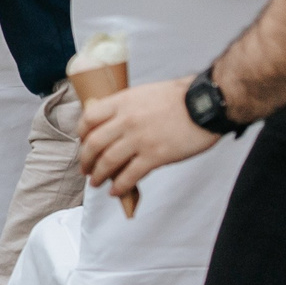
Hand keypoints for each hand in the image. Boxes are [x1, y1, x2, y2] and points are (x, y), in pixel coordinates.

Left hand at [78, 77, 219, 197]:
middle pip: (93, 144)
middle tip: (85, 168)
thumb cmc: (179, 97)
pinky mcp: (155, 156)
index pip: (88, 118)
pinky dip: (119, 186)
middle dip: (85, 160)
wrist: (205, 104)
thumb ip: (126, 107)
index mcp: (121, 102)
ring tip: (95, 182)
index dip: (80, 133)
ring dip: (98, 175)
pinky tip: (115, 191)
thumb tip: (113, 122)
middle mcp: (125, 121)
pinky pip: (130, 175)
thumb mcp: (143, 94)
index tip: (82, 143)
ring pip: (107, 162)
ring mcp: (139, 139)